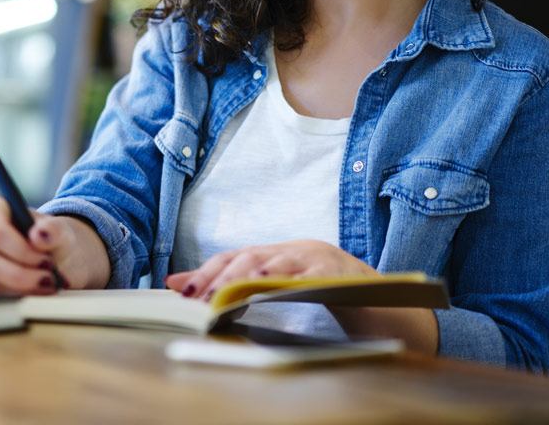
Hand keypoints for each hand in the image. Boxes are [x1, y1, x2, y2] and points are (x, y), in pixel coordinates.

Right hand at [0, 197, 105, 294]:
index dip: (20, 250)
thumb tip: (39, 235)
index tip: (46, 261)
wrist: (46, 250)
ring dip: (22, 285)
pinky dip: (19, 292)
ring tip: (49, 283)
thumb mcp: (58, 228)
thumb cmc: (47, 234)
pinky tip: (38, 287)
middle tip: (49, 278)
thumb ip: (53, 229)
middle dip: (20, 274)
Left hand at [164, 239, 376, 300]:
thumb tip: (177, 285)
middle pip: (250, 257)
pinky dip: (292, 280)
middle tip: (200, 298)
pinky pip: (311, 276)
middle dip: (221, 277)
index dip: (206, 271)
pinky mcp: (334, 273)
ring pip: (276, 264)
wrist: (372, 290)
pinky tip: (275, 287)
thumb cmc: (317, 284)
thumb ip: (229, 283)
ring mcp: (312, 259)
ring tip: (228, 291)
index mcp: (273, 253)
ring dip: (249, 277)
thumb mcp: (275, 281)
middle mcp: (289, 251)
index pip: (232, 257)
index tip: (181, 290)